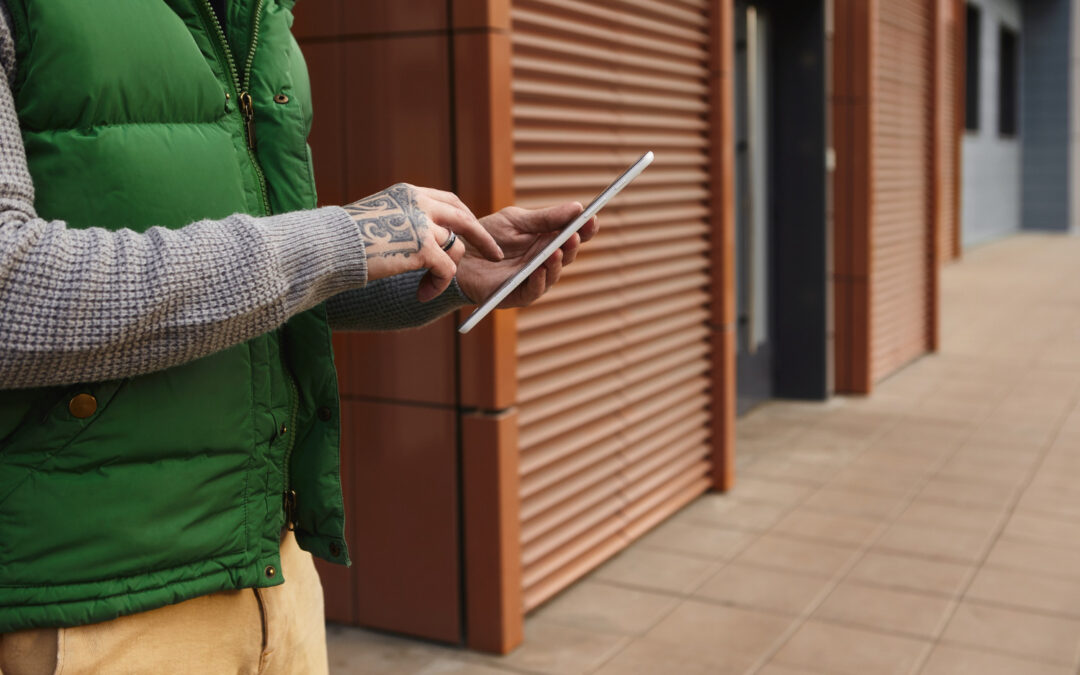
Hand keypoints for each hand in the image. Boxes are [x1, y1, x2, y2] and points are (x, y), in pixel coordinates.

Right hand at [344, 183, 502, 300]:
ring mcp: (422, 224)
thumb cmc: (344, 239)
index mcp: (408, 193)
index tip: (473, 232)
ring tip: (428, 286)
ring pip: (455, 249)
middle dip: (483, 238)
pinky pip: (446, 271)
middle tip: (496, 254)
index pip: (449, 201)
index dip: (464, 217)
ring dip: (446, 272)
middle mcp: (418, 203)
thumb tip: (422, 236)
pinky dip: (438, 285)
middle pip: (464, 219)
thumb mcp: (377, 218)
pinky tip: (423, 294)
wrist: (328, 247)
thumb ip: (403, 220)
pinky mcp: (422, 248)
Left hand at [456, 202, 598, 307]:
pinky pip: (533, 290)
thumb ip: (545, 217)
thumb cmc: (487, 237)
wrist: (459, 255)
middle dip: (572, 245)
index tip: (593, 218)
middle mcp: (544, 261)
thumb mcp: (516, 221)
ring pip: (553, 274)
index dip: (585, 229)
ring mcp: (533, 279)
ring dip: (557, 263)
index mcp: (547, 241)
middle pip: (567, 255)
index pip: (573, 235)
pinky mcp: (518, 295)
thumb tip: (578, 207)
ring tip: (556, 252)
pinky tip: (540, 270)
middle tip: (574, 235)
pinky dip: (538, 280)